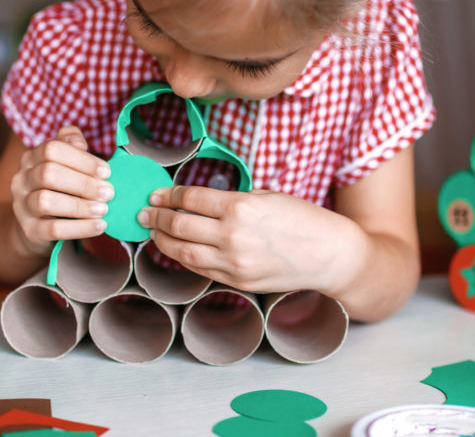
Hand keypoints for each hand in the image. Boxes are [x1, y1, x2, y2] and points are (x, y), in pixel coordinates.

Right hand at [10, 126, 113, 256]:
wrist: (36, 226)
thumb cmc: (58, 189)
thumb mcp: (64, 164)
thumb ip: (71, 145)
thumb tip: (79, 143)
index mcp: (31, 158)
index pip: (52, 149)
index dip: (82, 159)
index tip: (106, 172)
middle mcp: (22, 179)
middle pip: (48, 174)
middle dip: (84, 183)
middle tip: (109, 192)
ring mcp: (22, 206)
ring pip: (45, 201)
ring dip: (80, 206)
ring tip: (103, 209)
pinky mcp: (30, 230)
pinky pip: (53, 229)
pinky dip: (80, 228)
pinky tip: (99, 225)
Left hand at [138, 186, 360, 294]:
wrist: (330, 255)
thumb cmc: (303, 220)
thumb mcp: (267, 196)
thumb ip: (233, 199)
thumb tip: (201, 201)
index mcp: (240, 207)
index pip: (190, 198)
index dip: (169, 194)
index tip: (158, 193)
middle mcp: (232, 236)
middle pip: (178, 225)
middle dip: (156, 216)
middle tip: (145, 211)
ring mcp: (233, 263)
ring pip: (182, 251)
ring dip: (161, 240)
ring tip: (153, 231)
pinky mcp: (237, 281)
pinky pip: (200, 268)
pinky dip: (183, 257)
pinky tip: (176, 249)